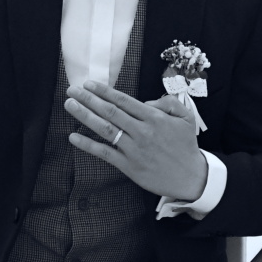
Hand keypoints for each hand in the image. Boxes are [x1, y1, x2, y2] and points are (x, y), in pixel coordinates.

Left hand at [66, 82, 207, 200]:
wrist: (190, 177)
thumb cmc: (186, 146)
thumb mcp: (186, 117)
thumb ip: (168, 103)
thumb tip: (146, 101)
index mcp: (155, 118)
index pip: (124, 101)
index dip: (105, 91)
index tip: (90, 84)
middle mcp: (142, 132)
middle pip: (110, 112)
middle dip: (89, 99)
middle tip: (72, 90)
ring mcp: (133, 149)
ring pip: (105, 129)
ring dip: (85, 115)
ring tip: (70, 105)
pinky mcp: (129, 166)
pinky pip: (105, 153)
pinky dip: (88, 145)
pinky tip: (74, 137)